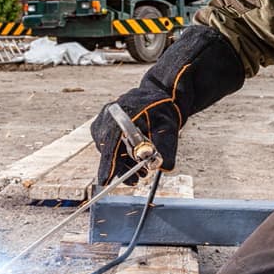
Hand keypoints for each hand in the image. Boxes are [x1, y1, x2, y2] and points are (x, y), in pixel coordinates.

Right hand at [89, 25, 244, 185]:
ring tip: (141, 173)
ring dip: (122, 163)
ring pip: (107, 149)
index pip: (111, 142)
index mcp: (122, 112)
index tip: (105, 180)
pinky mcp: (104, 123)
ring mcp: (104, 118)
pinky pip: (108, 145)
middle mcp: (108, 114)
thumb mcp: (169, 129)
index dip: (108, 163)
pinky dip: (119, 155)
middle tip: (139, 179)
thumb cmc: (163, 109)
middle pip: (108, 148)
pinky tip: (134, 162)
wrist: (159, 94)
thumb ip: (167, 148)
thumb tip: (164, 167)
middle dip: (121, 167)